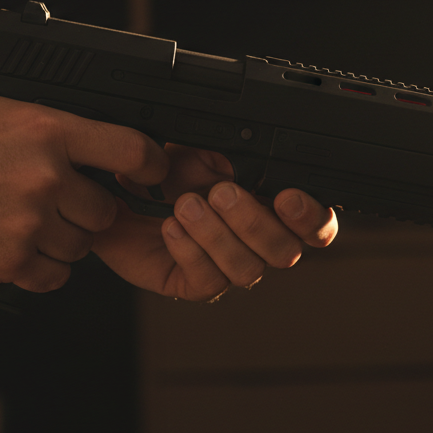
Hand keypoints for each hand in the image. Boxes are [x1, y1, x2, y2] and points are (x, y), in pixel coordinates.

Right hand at [0, 92, 167, 291]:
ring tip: (21, 220)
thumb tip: (103, 138)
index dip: (149, 166)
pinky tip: (13, 245)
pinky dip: (40, 267)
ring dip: (61, 240)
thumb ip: (53, 125)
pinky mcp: (9, 260)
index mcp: (47, 130)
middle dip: (86, 209)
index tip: (149, 175)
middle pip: (105, 210)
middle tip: (54, 202)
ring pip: (81, 245)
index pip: (131, 150)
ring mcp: (28, 221)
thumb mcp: (0, 110)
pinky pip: (54, 276)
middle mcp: (45, 175)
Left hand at [92, 145, 337, 300]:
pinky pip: (208, 281)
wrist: (117, 197)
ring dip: (217, 234)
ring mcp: (227, 268)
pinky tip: (171, 228)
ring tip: (185, 205)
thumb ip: (229, 152)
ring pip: (246, 268)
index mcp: (270, 210)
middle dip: (254, 221)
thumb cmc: (164, 173)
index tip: (287, 197)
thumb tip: (250, 155)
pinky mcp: (194, 285)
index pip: (315, 226)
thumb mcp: (197, 148)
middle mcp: (256, 244)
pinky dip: (191, 251)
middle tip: (220, 192)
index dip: (312, 218)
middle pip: (285, 252)